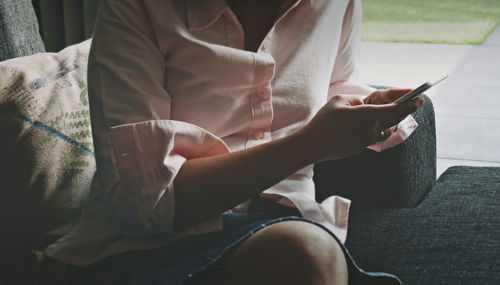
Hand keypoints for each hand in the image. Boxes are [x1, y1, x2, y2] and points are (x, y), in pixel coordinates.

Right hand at [301, 93, 423, 161]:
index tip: (421, 98)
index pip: (395, 109)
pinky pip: (374, 135)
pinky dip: (376, 127)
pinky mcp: (361, 148)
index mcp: (366, 115)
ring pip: (385, 127)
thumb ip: (357, 100)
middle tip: (414, 101)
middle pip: (395, 118)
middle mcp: (371, 129)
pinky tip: (370, 124)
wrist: (313, 145)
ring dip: (390, 119)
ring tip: (392, 111)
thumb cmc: (324, 121)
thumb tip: (366, 106)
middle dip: (405, 109)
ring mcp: (367, 140)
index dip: (410, 103)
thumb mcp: (339, 101)